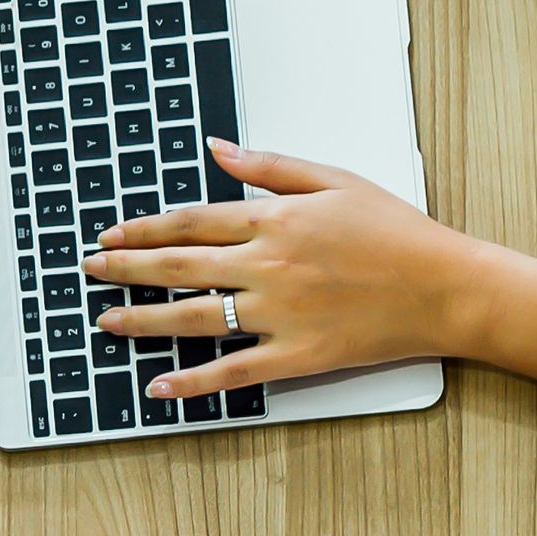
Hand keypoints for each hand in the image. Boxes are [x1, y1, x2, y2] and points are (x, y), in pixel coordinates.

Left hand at [83, 143, 497, 401]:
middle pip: (180, 266)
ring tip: (107, 320)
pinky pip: (234, 373)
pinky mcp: (297, 356)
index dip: (145, 228)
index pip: (192, 220)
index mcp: (276, 219)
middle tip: (90, 270)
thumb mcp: (335, 179)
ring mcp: (279, 314)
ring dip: (143, 319)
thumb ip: (270, 166)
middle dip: (127, 269)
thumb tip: (218, 149)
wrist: (445, 286)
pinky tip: (160, 386)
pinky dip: (193, 382)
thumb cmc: (397, 232)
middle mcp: (268, 266)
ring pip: (194, 317)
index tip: (113, 234)